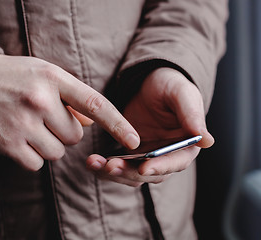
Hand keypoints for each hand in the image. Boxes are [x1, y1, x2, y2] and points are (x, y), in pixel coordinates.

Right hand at [0, 55, 139, 170]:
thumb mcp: (45, 75)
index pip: (94, 104)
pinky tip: (19, 139)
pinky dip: (32, 157)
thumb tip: (91, 122)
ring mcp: (23, 123)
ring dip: (48, 145)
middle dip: (64, 131)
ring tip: (29, 127)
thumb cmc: (15, 79)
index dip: (117, 124)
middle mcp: (40, 100)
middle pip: (74, 136)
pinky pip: (37, 164)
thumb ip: (71, 96)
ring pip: (57, 152)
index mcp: (53, 78)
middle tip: (44, 118)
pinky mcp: (8, 144)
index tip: (134, 140)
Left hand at [86, 67, 213, 186]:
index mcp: (185, 145)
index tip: (144, 168)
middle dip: (130, 172)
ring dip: (113, 173)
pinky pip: (118, 165)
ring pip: (131, 174)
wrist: (150, 84)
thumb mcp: (181, 93)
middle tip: (110, 166)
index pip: (175, 162)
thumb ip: (192, 114)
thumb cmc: (170, 85)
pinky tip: (92, 161)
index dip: (161, 167)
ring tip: (94, 163)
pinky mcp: (129, 154)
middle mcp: (167, 156)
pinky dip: (104, 167)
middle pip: (150, 174)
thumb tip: (207, 141)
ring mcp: (146, 157)